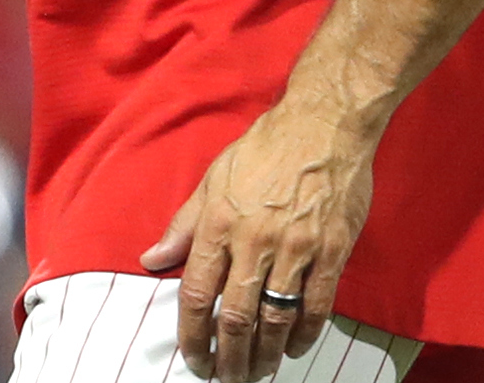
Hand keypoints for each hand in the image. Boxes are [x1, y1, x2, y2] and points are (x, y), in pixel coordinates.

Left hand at [140, 103, 375, 381]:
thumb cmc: (264, 150)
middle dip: (228, 357)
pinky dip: (304, 333)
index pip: (196, 293)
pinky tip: (295, 348)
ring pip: (276, 317)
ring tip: (257, 371)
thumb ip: (183, 226)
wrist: (323, 125)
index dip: (192, 335)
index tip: (193, 359)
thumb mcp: (213, 180)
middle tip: (226, 378)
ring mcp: (296, 247)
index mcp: (220, 223)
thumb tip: (151, 260)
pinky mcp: (332, 250)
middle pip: (235, 316)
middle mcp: (255, 239)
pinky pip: (316, 305)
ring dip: (264, 353)